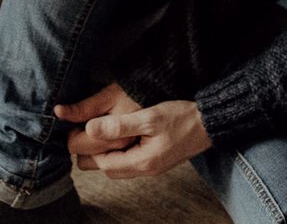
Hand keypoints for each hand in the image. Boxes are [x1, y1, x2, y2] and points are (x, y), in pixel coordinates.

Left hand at [57, 93, 211, 179]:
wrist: (210, 123)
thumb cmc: (183, 117)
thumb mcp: (150, 117)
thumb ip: (119, 125)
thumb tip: (90, 129)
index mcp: (142, 162)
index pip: (102, 163)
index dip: (86, 149)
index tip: (76, 132)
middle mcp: (145, 170)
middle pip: (107, 169)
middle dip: (93, 153)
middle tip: (85, 131)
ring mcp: (151, 167)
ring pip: (117, 166)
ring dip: (106, 152)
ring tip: (99, 131)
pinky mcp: (155, 160)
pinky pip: (129, 162)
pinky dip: (118, 151)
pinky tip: (118, 135)